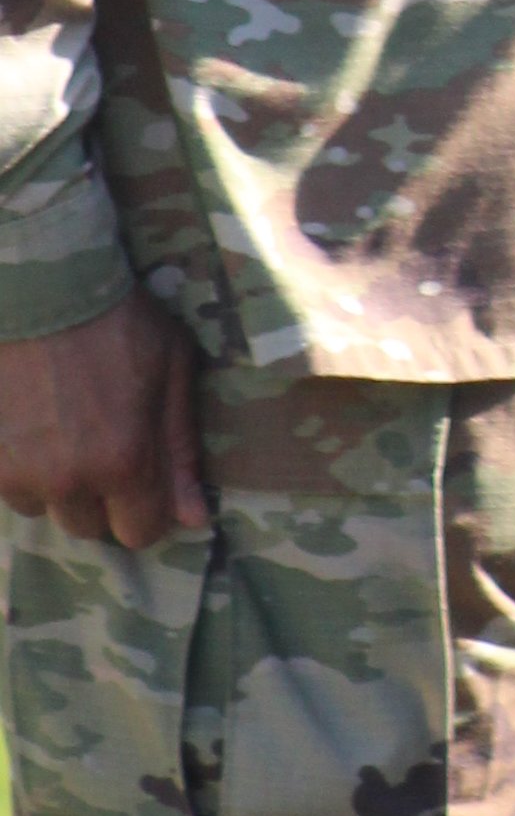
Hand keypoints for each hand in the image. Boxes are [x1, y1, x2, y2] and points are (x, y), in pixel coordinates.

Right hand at [0, 290, 211, 550]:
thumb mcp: (173, 372)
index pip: (139, 532)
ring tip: (63, 431)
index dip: (147, 511)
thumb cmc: (120, 320)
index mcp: (124, 462)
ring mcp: (15, 469)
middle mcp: (66, 478)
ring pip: (42, 507)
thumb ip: (181, 451)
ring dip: (55, 484)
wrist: (42, 283)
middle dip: (102, 498)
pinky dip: (19, 464)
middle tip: (103, 447)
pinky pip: (6, 485)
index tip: (144, 483)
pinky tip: (32, 423)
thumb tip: (195, 518)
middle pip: (88, 526)